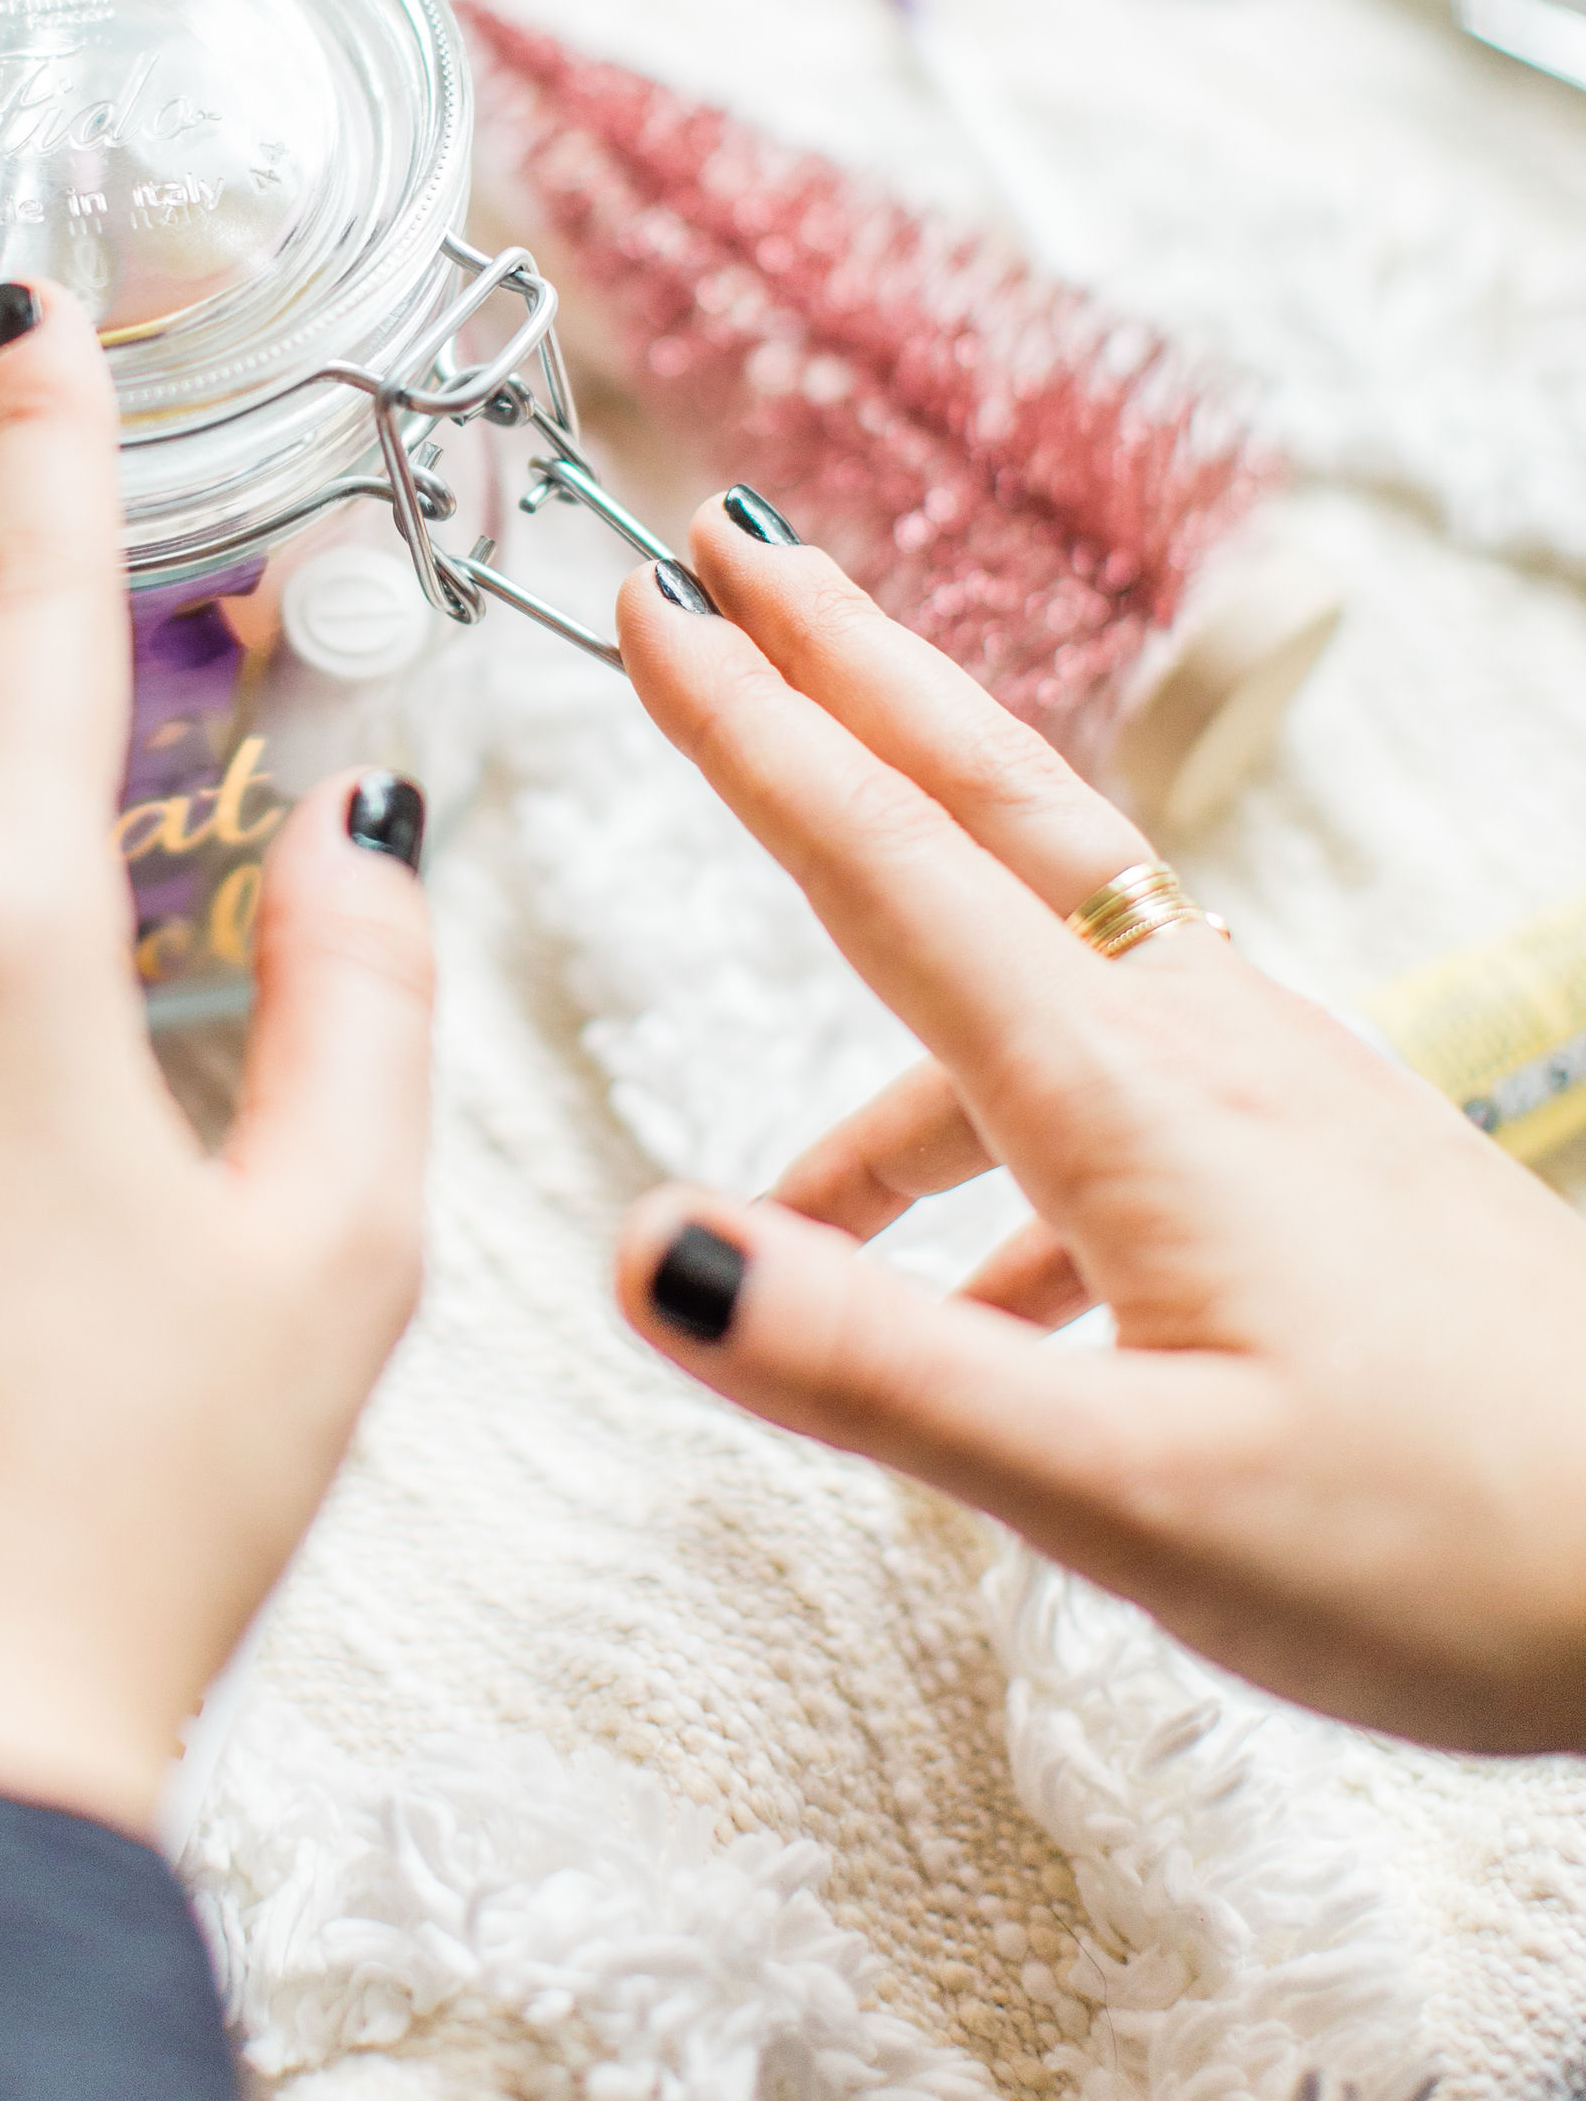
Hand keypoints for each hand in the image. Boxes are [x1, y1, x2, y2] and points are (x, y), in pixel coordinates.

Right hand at [612, 501, 1585, 1752]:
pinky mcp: (1316, 1151)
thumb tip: (651, 1248)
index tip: (655, 605)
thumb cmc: (1449, 1544)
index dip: (752, 731)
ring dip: (899, 979)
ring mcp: (1271, 1086)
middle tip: (731, 556)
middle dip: (844, 673)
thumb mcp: (1130, 1498)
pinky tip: (979, 1307)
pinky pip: (1108, 1085)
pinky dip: (997, 1148)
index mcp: (1128, 1100)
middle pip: (986, 804)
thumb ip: (878, 1367)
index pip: (889, 867)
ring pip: (1039, 957)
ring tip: (786, 1190)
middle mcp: (1198, 1046)